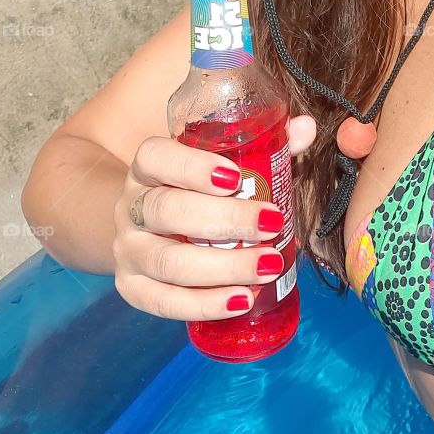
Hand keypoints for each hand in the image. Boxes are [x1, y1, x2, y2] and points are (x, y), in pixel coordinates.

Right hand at [112, 114, 317, 320]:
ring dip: (223, 267)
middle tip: (272, 224)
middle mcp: (130, 205)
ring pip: (166, 261)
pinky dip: (204, 304)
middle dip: (224, 220)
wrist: (145, 228)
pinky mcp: (131, 287)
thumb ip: (263, 145)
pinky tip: (242, 300)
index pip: (155, 157)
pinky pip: (162, 301)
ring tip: (268, 266)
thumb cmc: (195, 192)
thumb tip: (306, 129)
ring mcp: (127, 249)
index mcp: (148, 167)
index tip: (235, 178)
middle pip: (165, 211)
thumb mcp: (221, 164)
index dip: (192, 167)